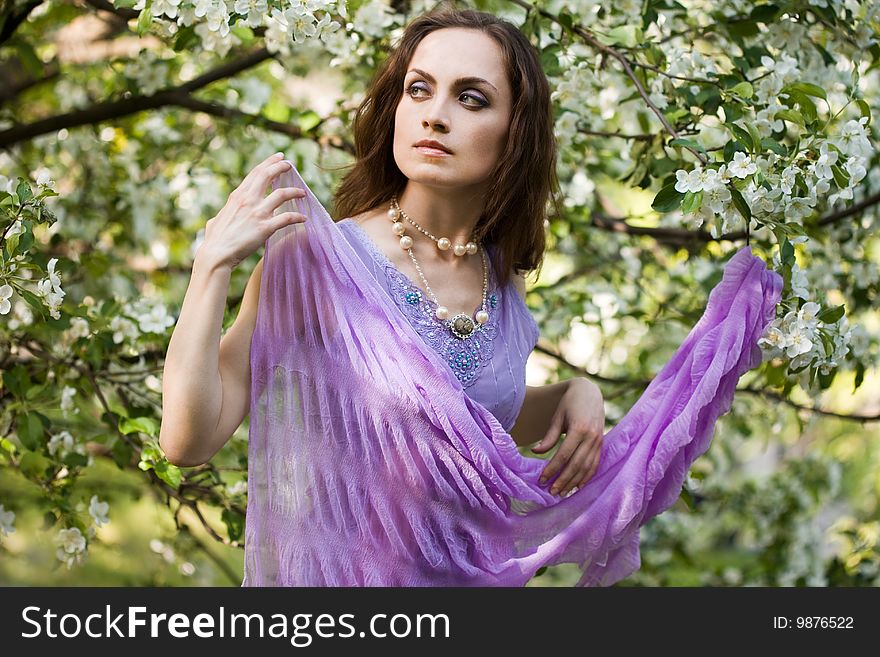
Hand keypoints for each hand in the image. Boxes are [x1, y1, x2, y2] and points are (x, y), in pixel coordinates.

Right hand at [198, 152, 307, 269]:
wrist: (217, 255)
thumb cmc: (214, 240)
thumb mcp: (215, 220)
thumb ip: (223, 215)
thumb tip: (218, 218)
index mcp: (237, 196)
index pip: (255, 173)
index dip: (268, 163)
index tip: (278, 157)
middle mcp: (248, 200)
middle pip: (267, 175)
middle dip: (281, 167)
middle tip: (290, 164)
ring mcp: (258, 213)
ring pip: (282, 194)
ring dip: (295, 191)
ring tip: (303, 192)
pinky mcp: (265, 227)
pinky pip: (287, 218)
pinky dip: (297, 217)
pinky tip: (304, 218)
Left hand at [531, 377, 604, 496]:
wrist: (590, 393)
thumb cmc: (569, 404)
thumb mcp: (557, 417)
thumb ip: (549, 436)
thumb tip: (535, 452)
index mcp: (579, 429)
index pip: (563, 455)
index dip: (552, 469)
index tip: (541, 480)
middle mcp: (591, 437)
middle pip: (576, 465)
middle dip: (563, 480)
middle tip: (551, 492)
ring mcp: (598, 442)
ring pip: (587, 468)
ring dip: (574, 482)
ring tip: (562, 493)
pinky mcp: (602, 444)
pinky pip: (595, 464)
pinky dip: (587, 477)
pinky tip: (578, 486)